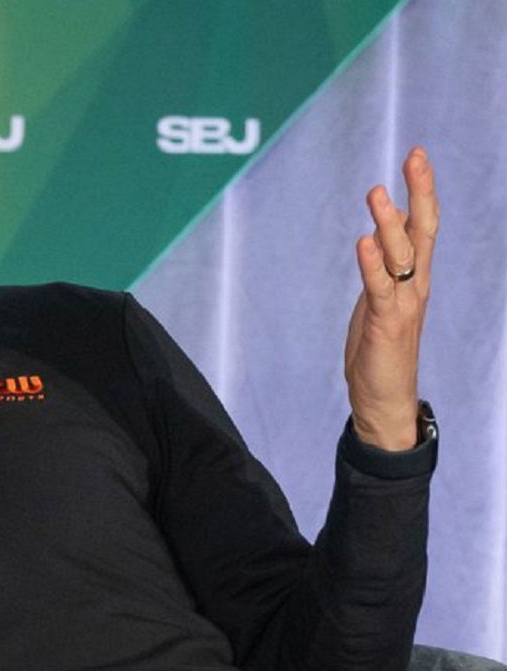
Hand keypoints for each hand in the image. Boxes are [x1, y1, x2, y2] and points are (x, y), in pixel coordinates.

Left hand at [344, 146, 438, 450]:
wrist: (384, 398)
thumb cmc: (379, 349)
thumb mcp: (380, 299)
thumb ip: (384, 267)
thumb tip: (382, 231)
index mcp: (413, 278)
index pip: (422, 226)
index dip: (421, 191)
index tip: (417, 155)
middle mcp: (414, 285)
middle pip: (423, 230)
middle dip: (420, 192)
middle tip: (416, 156)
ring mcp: (402, 304)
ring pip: (401, 255)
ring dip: (388, 222)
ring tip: (376, 191)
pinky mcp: (386, 324)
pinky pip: (379, 289)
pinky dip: (371, 265)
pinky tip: (363, 242)